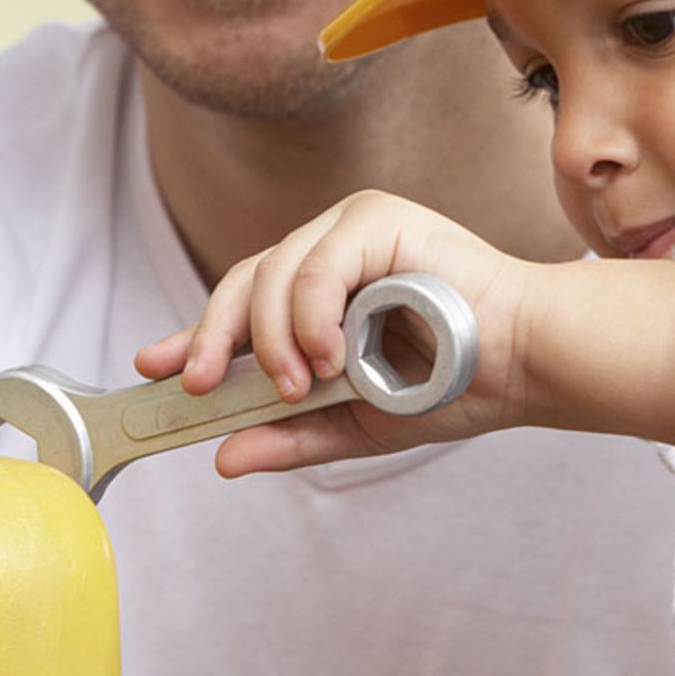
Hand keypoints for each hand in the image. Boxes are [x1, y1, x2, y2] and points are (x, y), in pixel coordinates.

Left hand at [135, 191, 539, 475]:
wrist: (524, 365)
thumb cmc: (455, 384)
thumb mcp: (358, 423)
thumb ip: (295, 435)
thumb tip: (224, 457)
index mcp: (325, 290)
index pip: (244, 303)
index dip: (195, 334)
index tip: (151, 367)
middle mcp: (332, 249)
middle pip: (245, 281)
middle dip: (214, 337)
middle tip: (201, 388)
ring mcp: (353, 228)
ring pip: (272, 272)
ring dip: (271, 338)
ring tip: (299, 385)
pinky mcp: (378, 218)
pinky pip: (317, 264)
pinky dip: (310, 313)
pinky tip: (326, 356)